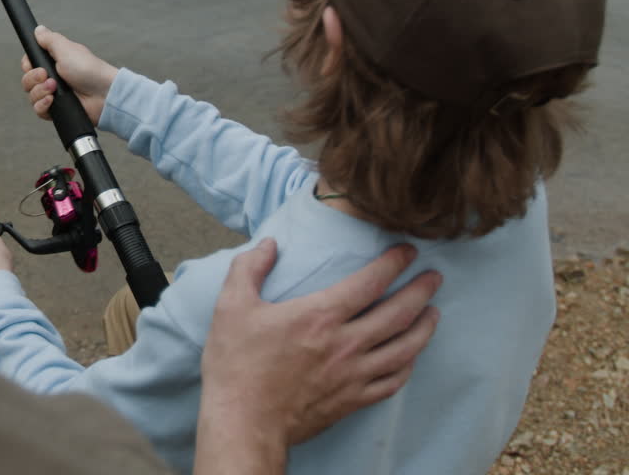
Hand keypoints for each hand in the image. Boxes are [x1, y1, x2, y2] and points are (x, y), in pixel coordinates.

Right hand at [20, 25, 117, 123]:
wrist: (103, 94)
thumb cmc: (89, 70)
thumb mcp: (66, 49)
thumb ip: (49, 39)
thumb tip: (38, 29)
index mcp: (54, 62)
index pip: (29, 64)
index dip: (29, 65)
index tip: (36, 65)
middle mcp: (52, 78)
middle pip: (27, 80)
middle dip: (33, 79)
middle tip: (48, 76)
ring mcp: (54, 95)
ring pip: (31, 96)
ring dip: (39, 92)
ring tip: (54, 89)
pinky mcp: (56, 110)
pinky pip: (38, 110)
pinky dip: (42, 106)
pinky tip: (51, 101)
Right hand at [195, 240, 440, 473]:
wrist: (244, 421)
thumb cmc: (236, 365)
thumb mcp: (231, 306)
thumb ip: (249, 268)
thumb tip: (269, 244)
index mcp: (319, 316)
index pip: (370, 282)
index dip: (394, 263)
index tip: (408, 252)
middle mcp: (345, 344)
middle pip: (398, 313)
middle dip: (421, 291)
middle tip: (434, 277)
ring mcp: (353, 375)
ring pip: (405, 349)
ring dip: (424, 328)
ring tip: (433, 313)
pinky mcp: (352, 400)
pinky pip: (392, 382)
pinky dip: (408, 366)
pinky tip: (411, 357)